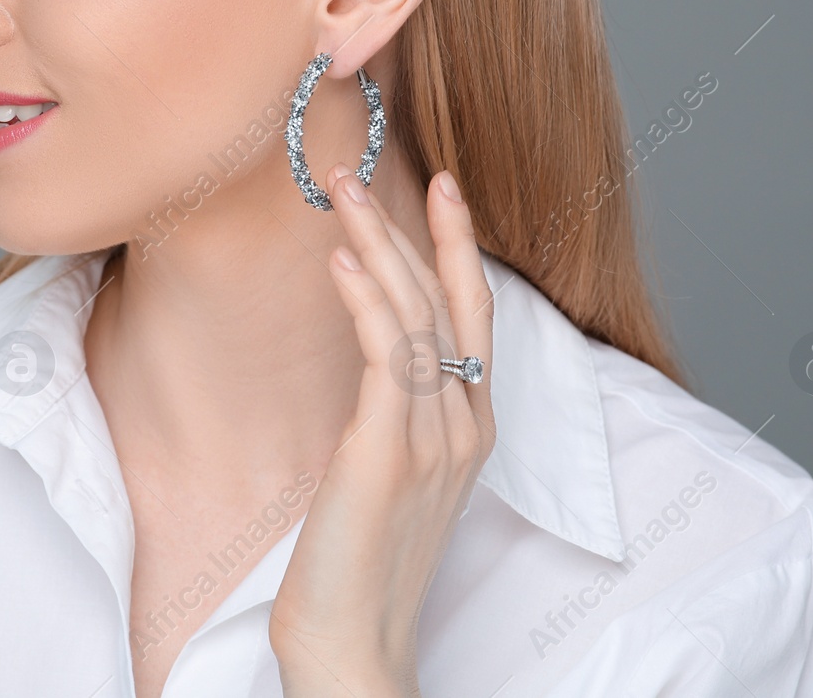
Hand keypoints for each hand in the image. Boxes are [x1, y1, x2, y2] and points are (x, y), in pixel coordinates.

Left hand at [270, 164, 496, 696]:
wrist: (353, 645)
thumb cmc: (362, 563)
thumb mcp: (392, 476)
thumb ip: (396, 416)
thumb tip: (375, 359)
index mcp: (471, 429)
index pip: (472, 318)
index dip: (457, 249)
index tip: (440, 191)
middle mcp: (465, 426)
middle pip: (450, 302)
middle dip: (414, 227)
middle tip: (370, 167)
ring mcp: (434, 439)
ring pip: (417, 316)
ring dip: (378, 244)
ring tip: (341, 190)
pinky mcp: (389, 453)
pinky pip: (387, 357)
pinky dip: (365, 302)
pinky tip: (339, 262)